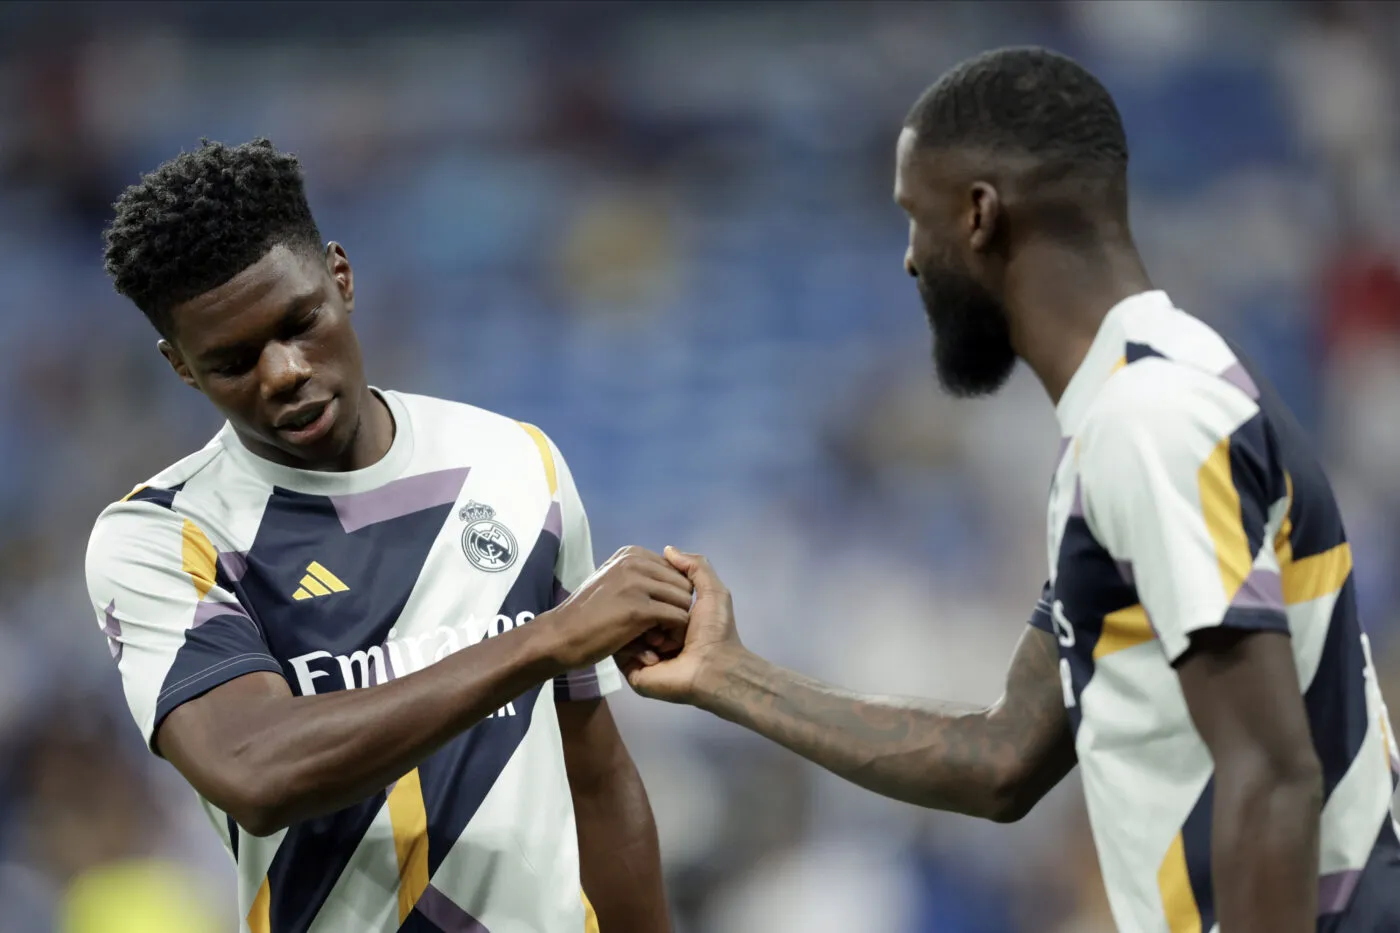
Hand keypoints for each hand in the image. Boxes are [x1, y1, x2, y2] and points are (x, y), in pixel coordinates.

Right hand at [540, 547, 693, 671]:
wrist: (561, 635)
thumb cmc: (587, 613)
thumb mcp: (613, 580)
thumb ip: (638, 573)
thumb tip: (670, 570)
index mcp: (631, 554)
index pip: (675, 570)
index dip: (671, 595)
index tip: (656, 614)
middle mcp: (635, 562)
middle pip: (683, 584)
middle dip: (677, 608)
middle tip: (660, 629)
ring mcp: (636, 584)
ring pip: (684, 601)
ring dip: (676, 623)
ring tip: (657, 637)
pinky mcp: (638, 609)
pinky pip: (678, 618)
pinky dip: (673, 634)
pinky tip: (655, 645)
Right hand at [622, 547, 743, 704]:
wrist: (714, 668)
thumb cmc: (715, 630)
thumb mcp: (712, 590)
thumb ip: (695, 565)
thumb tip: (668, 549)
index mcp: (667, 614)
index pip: (649, 591)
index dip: (654, 589)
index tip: (660, 593)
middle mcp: (652, 630)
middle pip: (633, 608)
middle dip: (648, 611)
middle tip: (662, 622)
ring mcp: (640, 650)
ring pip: (623, 628)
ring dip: (644, 632)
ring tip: (660, 641)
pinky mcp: (632, 668)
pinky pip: (620, 650)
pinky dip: (638, 649)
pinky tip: (655, 656)